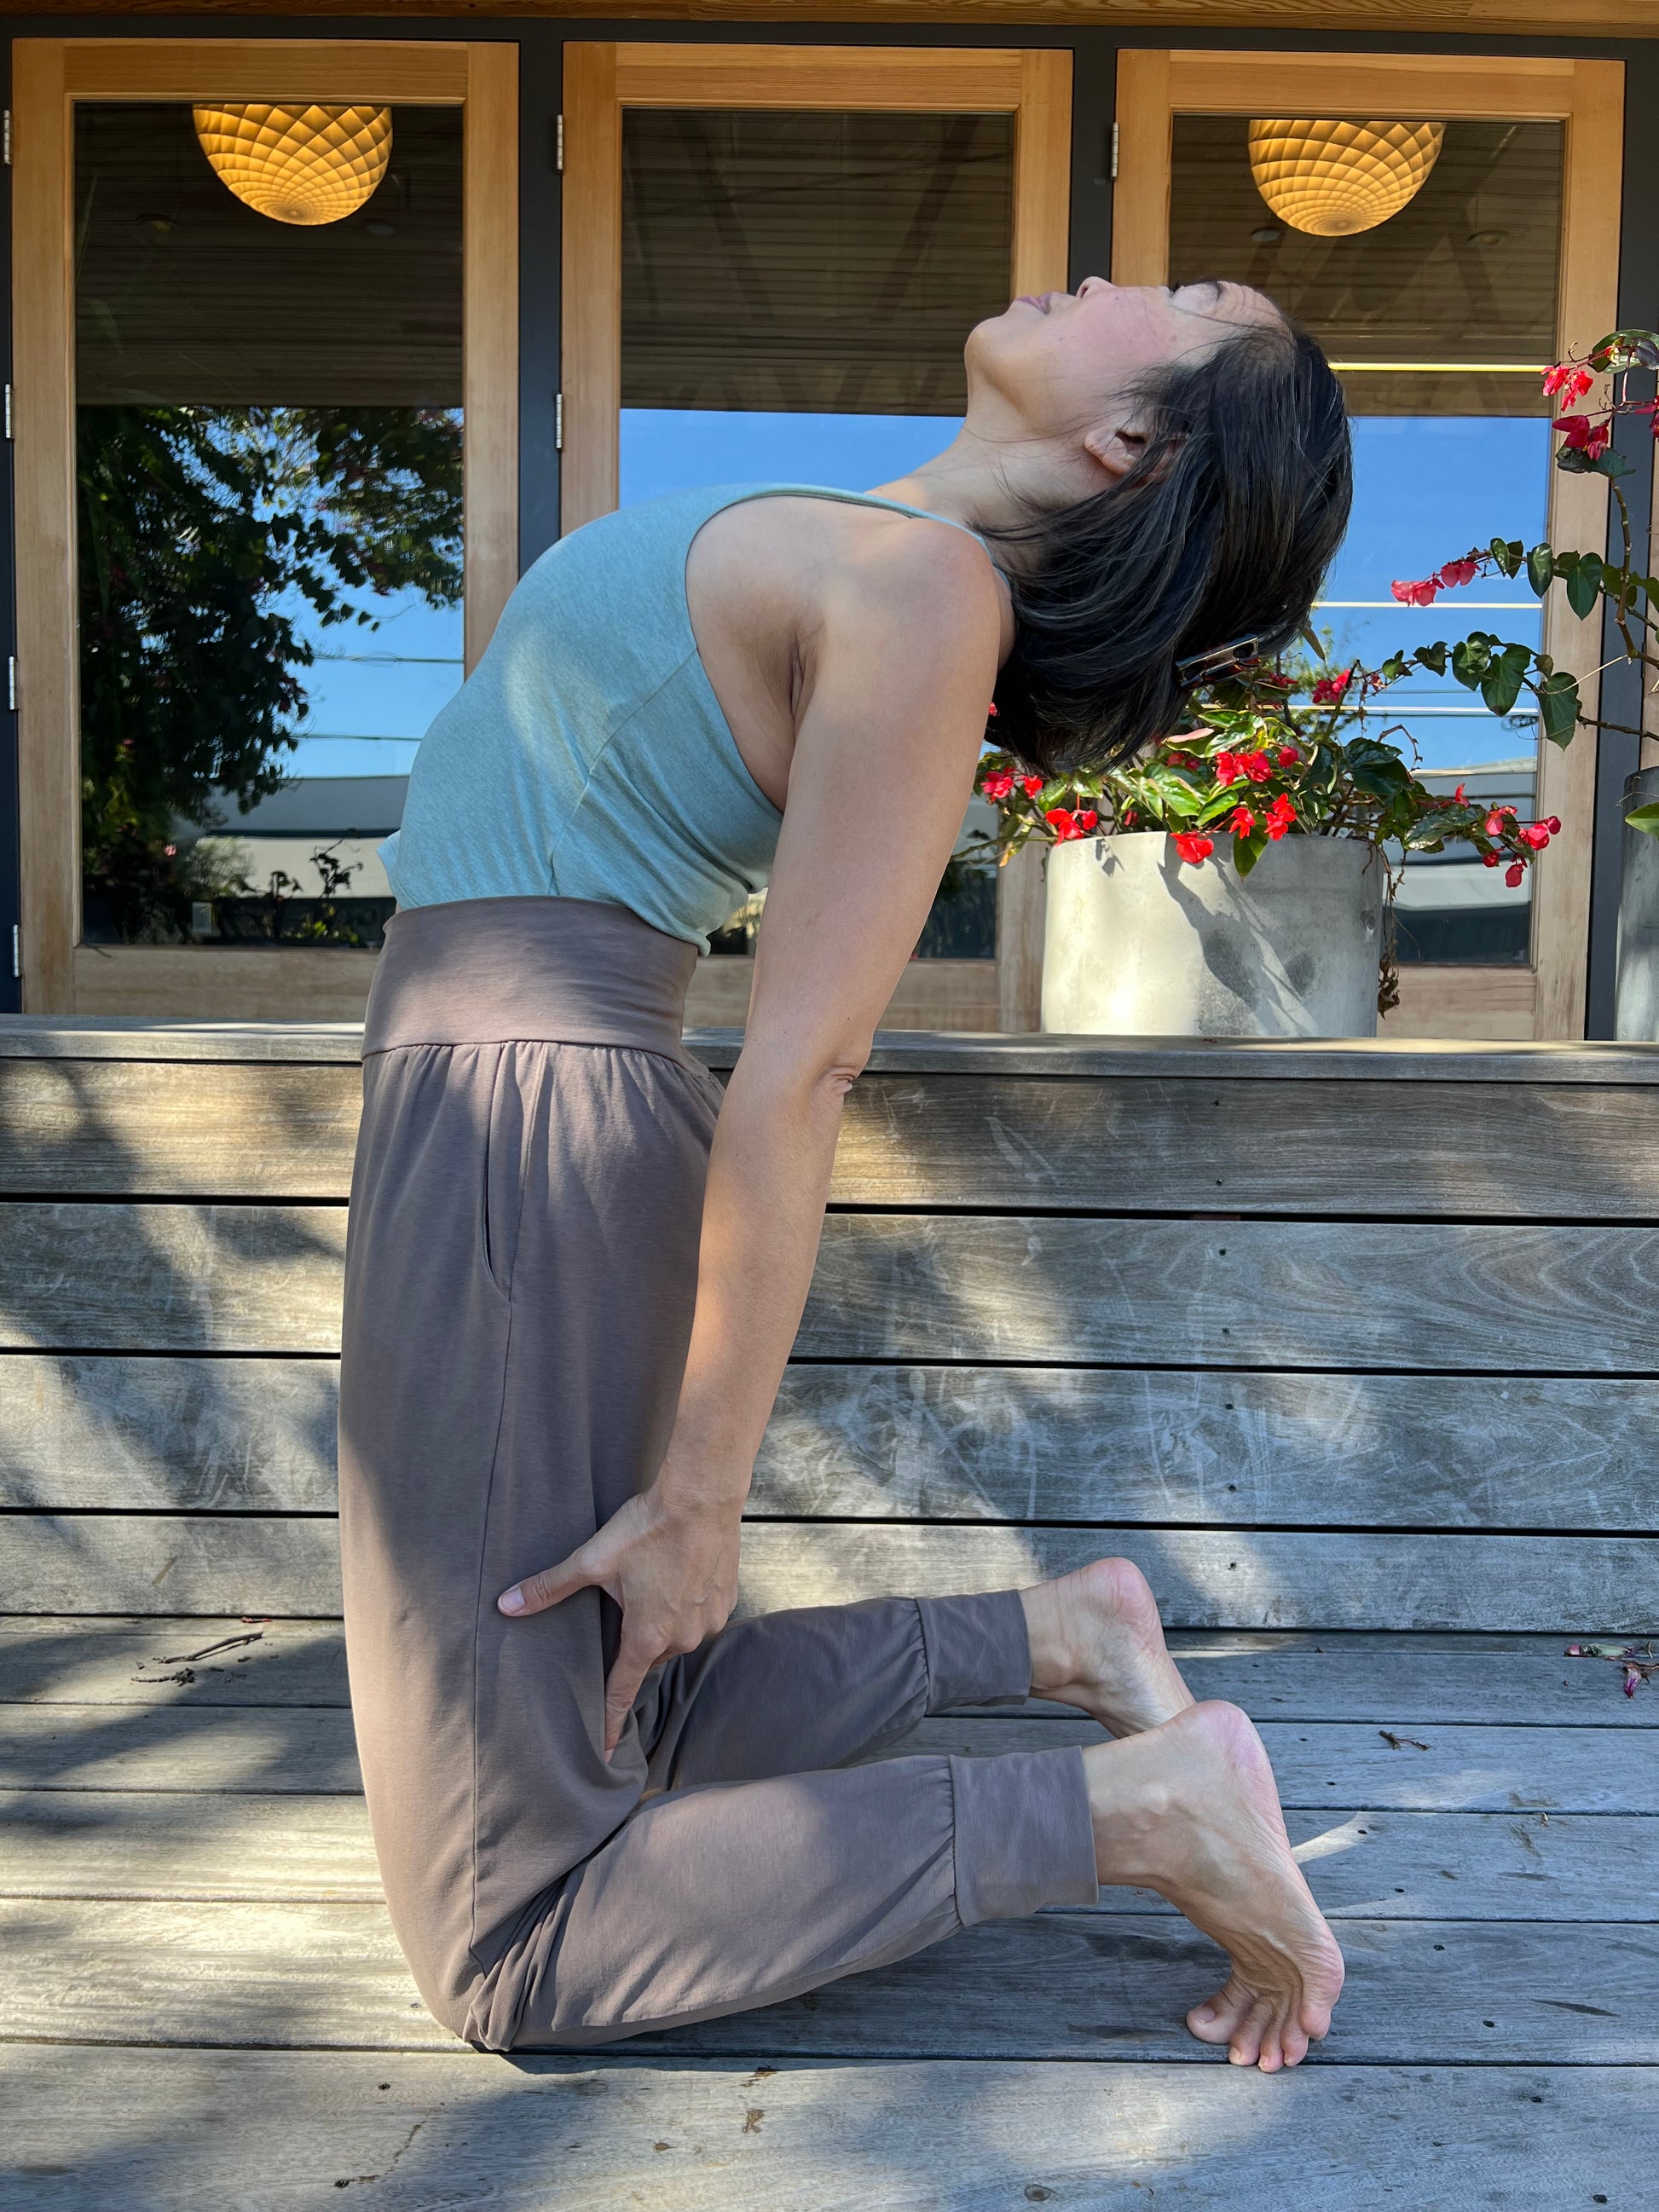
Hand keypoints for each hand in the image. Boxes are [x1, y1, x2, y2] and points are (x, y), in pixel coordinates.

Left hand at [496, 1485, 742, 1758]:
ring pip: (675, 1636)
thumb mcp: (593, 1559)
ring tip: (651, 1586)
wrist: (702, 1496)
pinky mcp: (727, 1601)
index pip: (623, 1691)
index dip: (610, 1721)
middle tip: (623, 1609)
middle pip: (647, 1655)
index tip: (605, 1751)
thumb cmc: (648, 1528)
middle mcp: (682, 1638)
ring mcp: (709, 1621)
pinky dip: (686, 1605)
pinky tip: (677, 1576)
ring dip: (660, 1622)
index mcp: (647, 1636)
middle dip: (633, 1642)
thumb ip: (549, 1588)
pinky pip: (700, 1617)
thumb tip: (505, 1605)